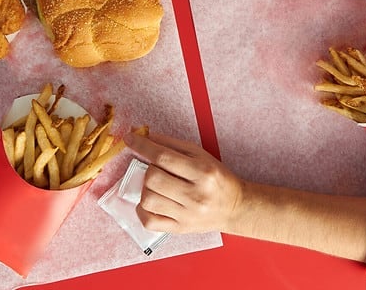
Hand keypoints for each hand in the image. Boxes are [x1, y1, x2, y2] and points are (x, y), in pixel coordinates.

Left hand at [124, 132, 243, 233]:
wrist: (235, 207)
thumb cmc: (217, 178)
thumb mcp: (202, 155)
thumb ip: (173, 145)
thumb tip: (147, 137)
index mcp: (203, 171)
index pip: (163, 156)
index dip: (142, 145)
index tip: (130, 138)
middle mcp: (195, 195)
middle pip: (153, 178)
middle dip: (148, 169)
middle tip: (157, 168)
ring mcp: (187, 215)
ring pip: (148, 200)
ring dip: (145, 188)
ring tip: (156, 186)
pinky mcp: (180, 229)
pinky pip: (149, 222)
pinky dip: (142, 210)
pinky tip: (151, 202)